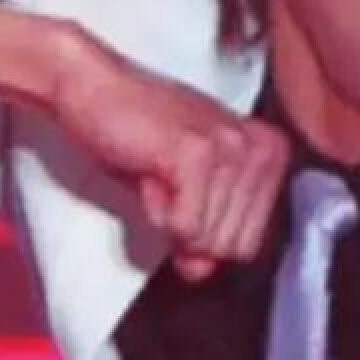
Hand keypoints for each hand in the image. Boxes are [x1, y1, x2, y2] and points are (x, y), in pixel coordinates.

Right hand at [0, 12, 288, 275]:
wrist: (89, 87)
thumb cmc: (135, 133)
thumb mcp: (180, 192)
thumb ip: (202, 235)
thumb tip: (202, 272)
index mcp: (270, 154)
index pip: (250, 244)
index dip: (203, 234)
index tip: (181, 190)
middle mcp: (262, 150)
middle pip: (233, 247)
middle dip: (188, 229)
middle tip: (165, 180)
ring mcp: (233, 149)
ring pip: (208, 240)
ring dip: (167, 215)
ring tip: (155, 169)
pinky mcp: (199, 153)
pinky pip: (185, 226)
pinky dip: (154, 210)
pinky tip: (147, 171)